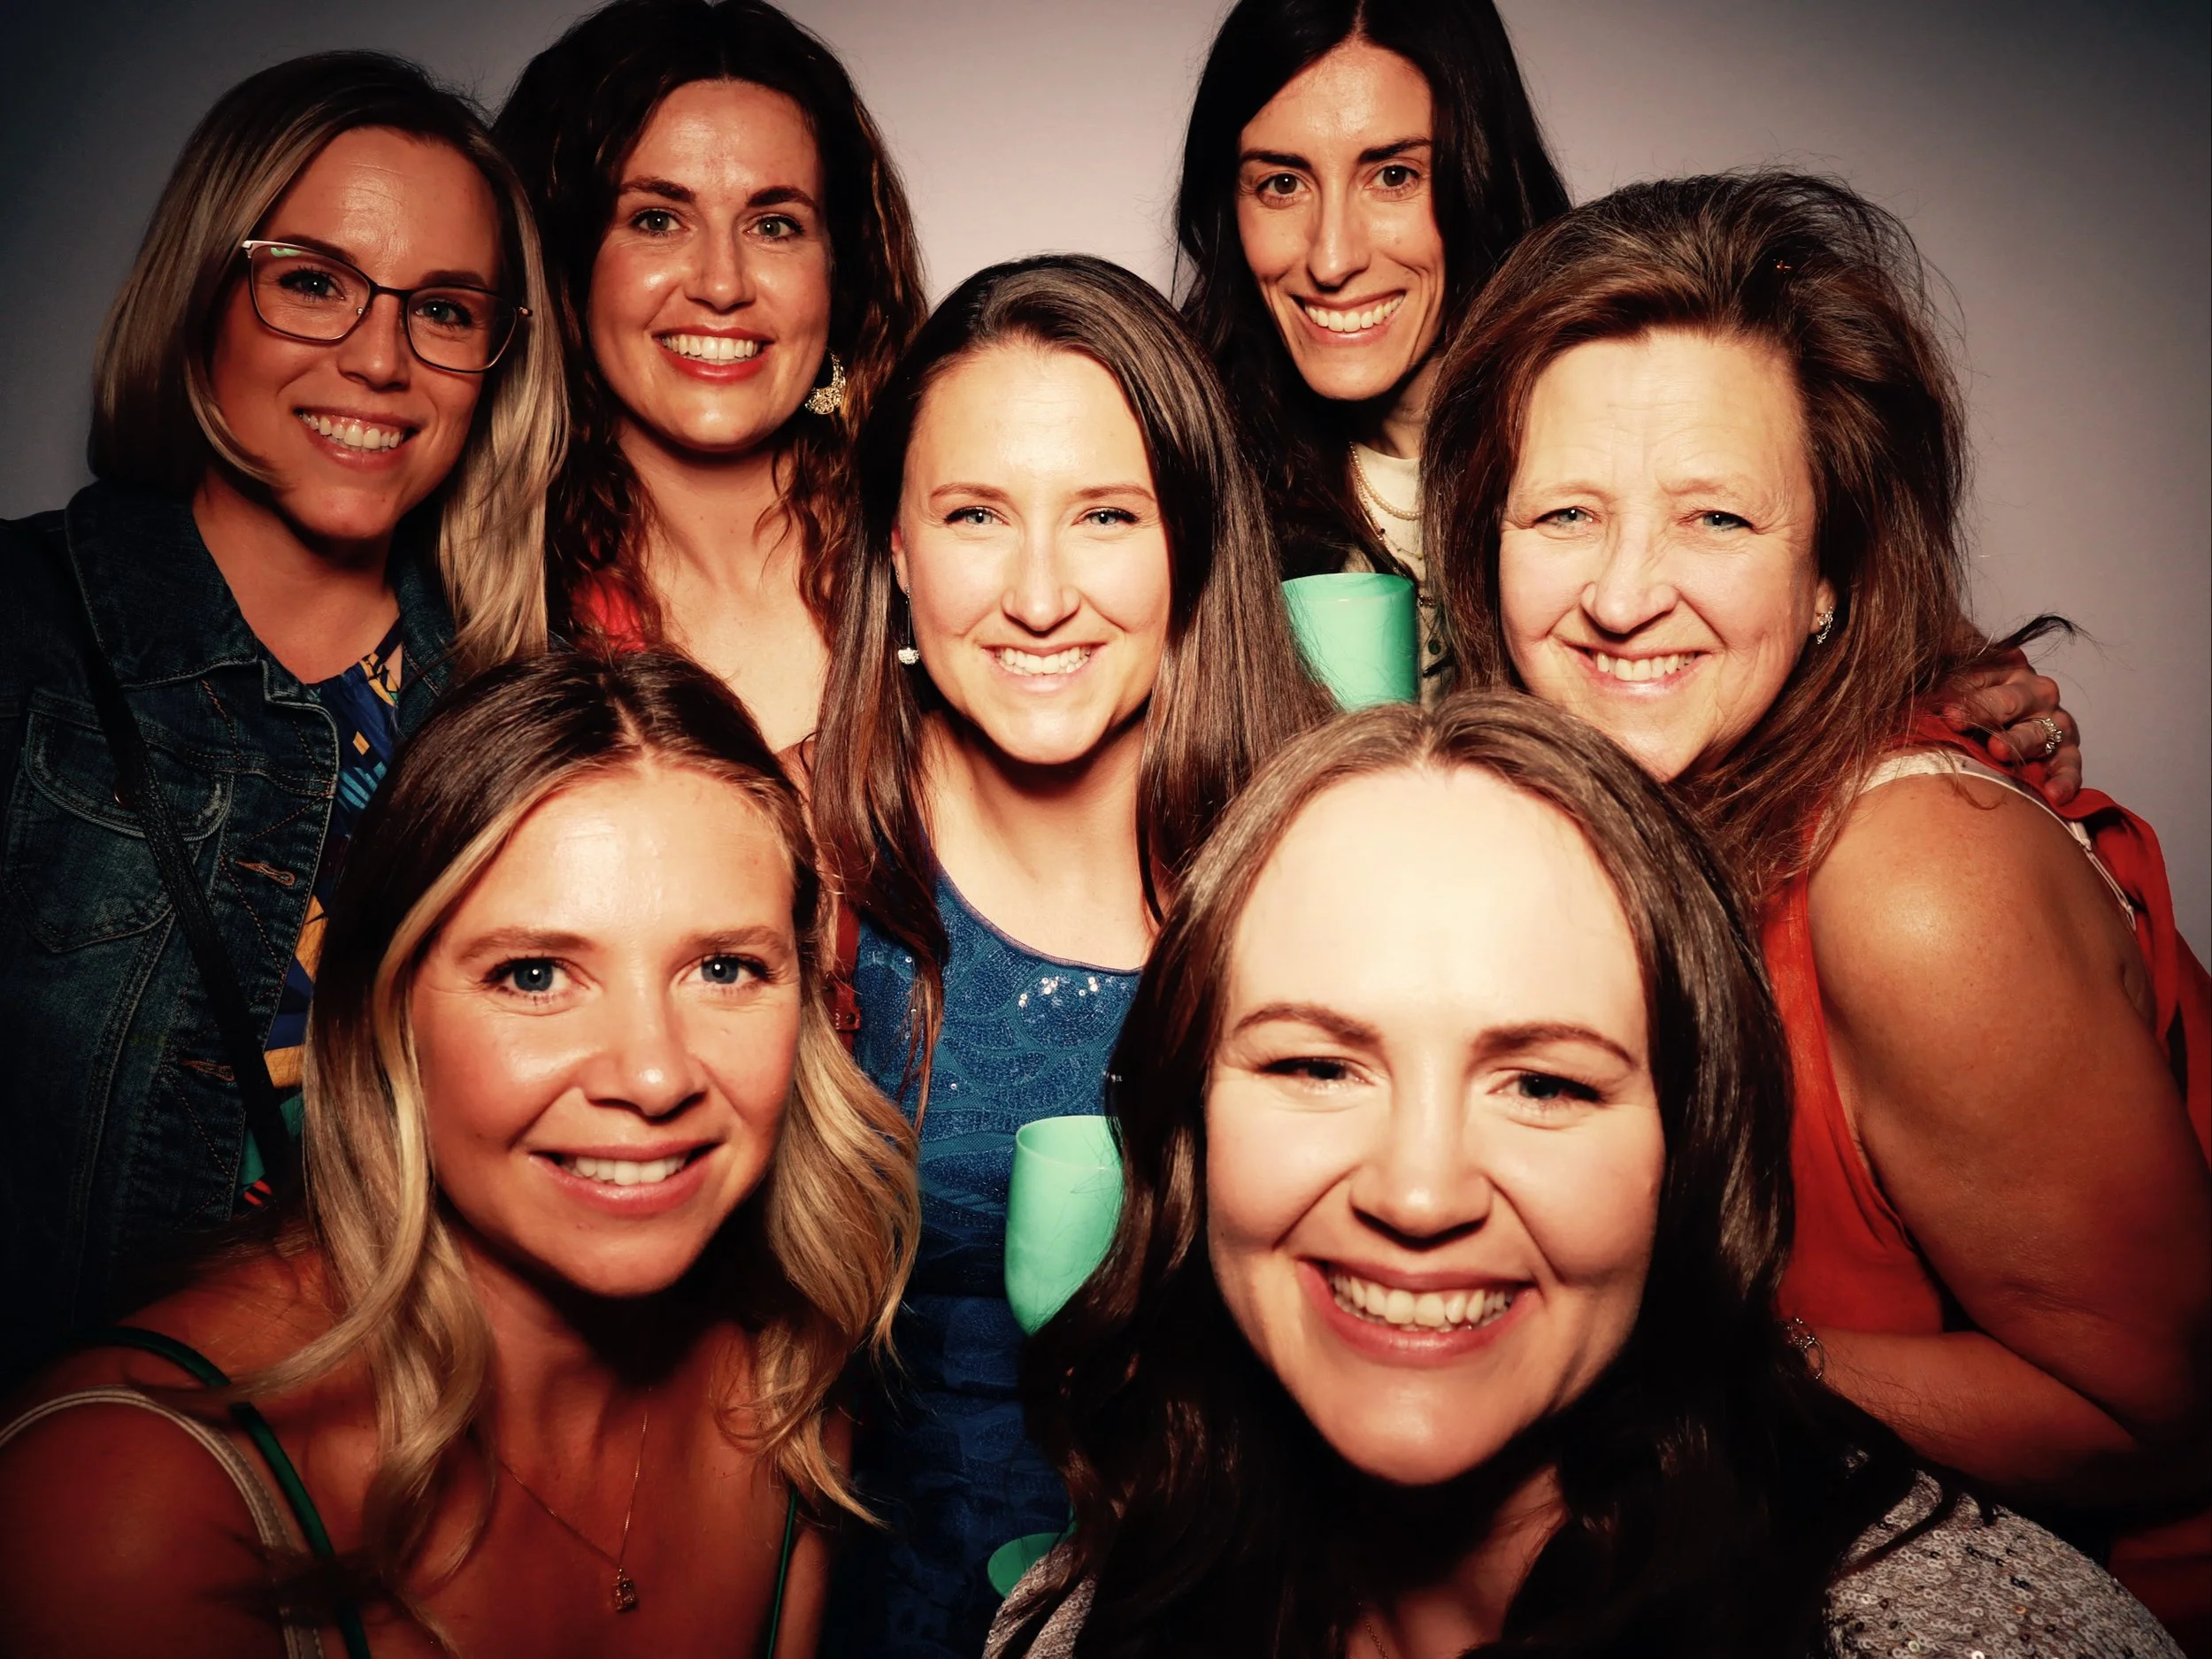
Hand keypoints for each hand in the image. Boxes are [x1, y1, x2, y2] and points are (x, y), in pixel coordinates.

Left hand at [1939, 649, 2081, 805]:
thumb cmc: (1962, 709)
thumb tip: (1916, 679)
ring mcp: (2052, 721)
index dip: (1961, 692)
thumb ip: (1938, 679)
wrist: (1994, 731)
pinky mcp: (2066, 751)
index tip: (1944, 709)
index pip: (1983, 675)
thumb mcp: (1947, 685)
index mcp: (2004, 669)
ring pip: (2038, 730)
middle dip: (1985, 710)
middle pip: (2010, 700)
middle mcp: (2033, 692)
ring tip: (1998, 752)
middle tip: (1958, 722)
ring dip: (2018, 741)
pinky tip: (2054, 794)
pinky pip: (2069, 764)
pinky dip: (2064, 779)